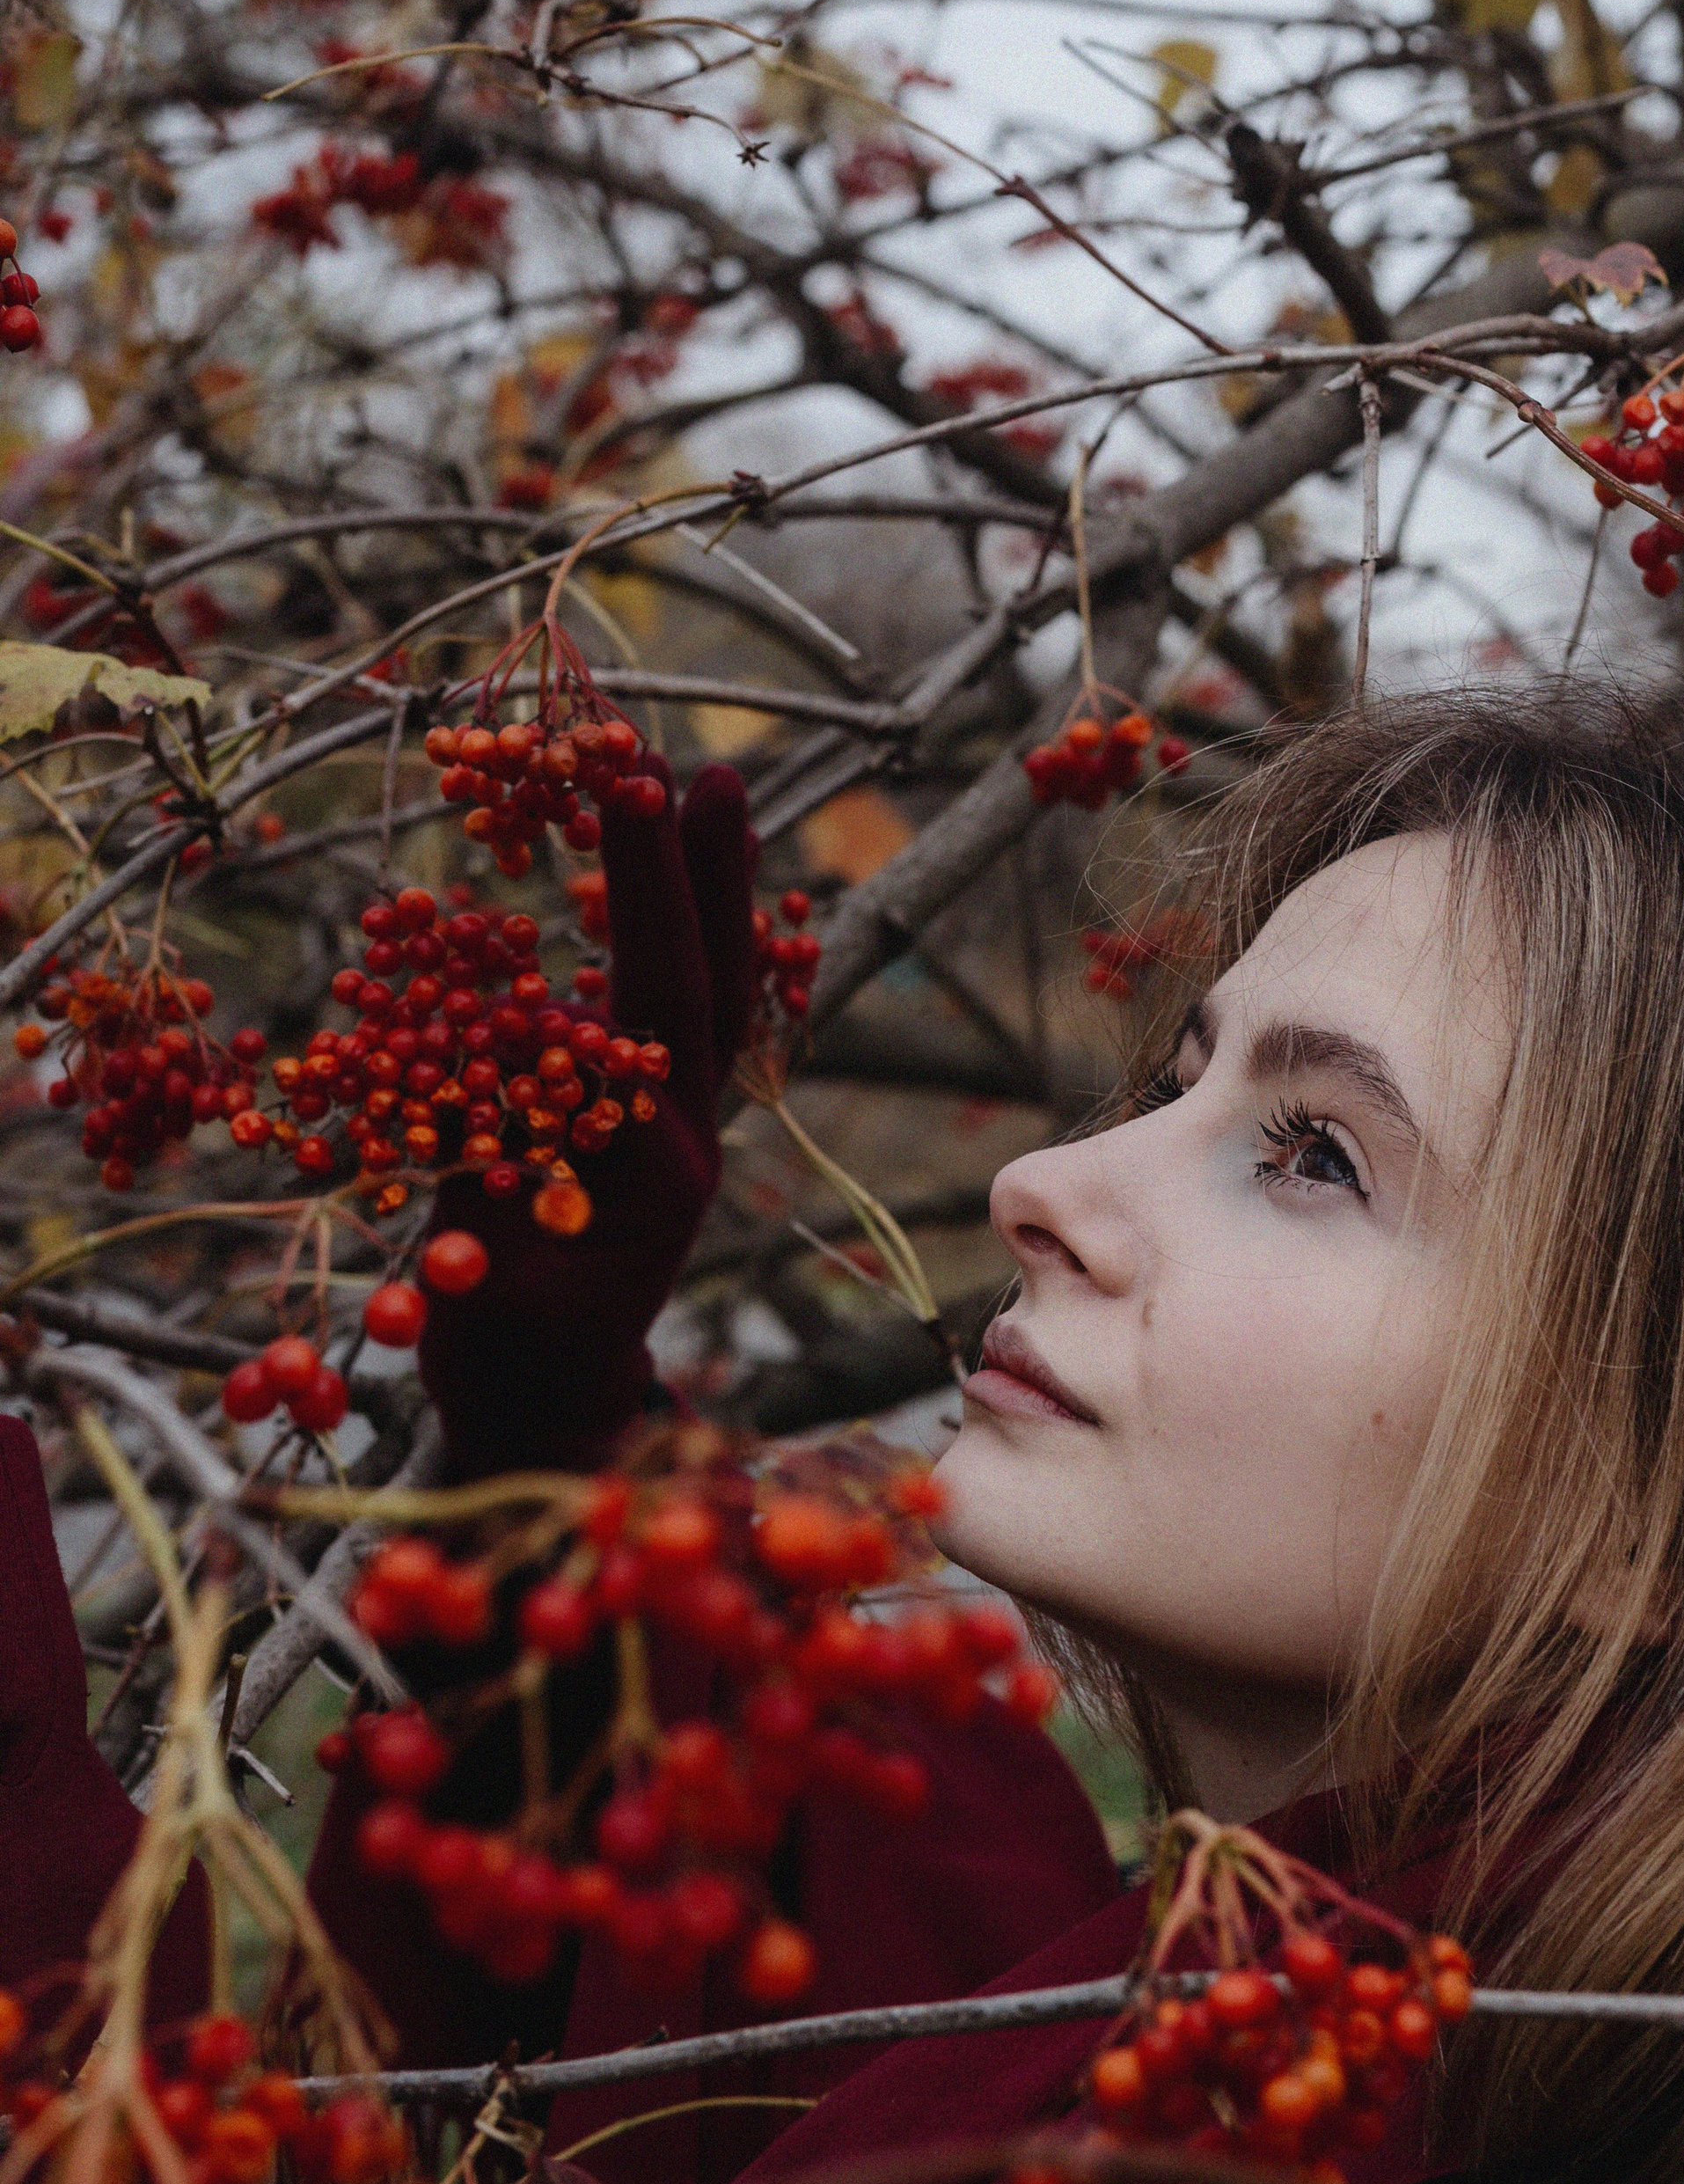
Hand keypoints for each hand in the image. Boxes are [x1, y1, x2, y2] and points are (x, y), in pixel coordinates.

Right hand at [415, 761, 757, 1475]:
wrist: (550, 1411)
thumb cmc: (507, 1360)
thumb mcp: (479, 1291)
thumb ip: (477, 1193)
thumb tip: (474, 1089)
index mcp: (651, 1171)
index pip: (647, 1021)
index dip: (640, 908)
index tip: (624, 818)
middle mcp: (682, 1135)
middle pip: (699, 985)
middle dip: (692, 876)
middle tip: (696, 772)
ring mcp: (680, 1124)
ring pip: (708, 988)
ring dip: (706, 888)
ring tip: (706, 786)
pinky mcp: (657, 1118)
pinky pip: (685, 1011)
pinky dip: (687, 931)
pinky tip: (685, 861)